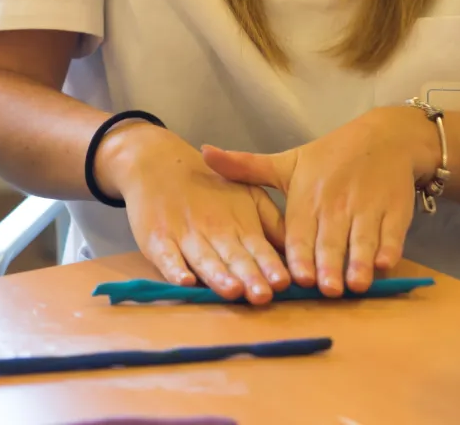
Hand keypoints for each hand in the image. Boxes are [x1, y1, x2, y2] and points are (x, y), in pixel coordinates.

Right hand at [100, 121, 289, 303]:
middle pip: (233, 258)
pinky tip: (184, 281)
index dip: (270, 265)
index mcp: (240, 226)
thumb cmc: (212, 188)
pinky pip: (166, 257)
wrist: (160, 163)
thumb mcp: (249, 196)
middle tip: (262, 295)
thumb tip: (302, 253)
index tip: (283, 281)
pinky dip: (174, 269)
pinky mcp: (157, 240)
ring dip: (217, 276)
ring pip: (204, 259)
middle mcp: (215, 233)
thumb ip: (274, 224)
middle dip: (248, 276)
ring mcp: (185, 236)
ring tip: (232, 290)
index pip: (258, 249)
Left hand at [202, 105, 434, 295]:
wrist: (383, 138)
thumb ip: (246, 167)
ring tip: (355, 285)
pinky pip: (391, 234)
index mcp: (307, 197)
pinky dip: (389, 249)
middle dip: (328, 265)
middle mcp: (336, 205)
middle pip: (331, 240)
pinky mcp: (394, 212)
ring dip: (358, 263)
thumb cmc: (328, 157)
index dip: (299, 254)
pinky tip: (384, 264)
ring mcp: (367, 209)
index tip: (297, 276)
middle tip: (325, 290)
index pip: (300, 232)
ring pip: (361, 240)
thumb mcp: (286, 161)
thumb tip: (204, 152)